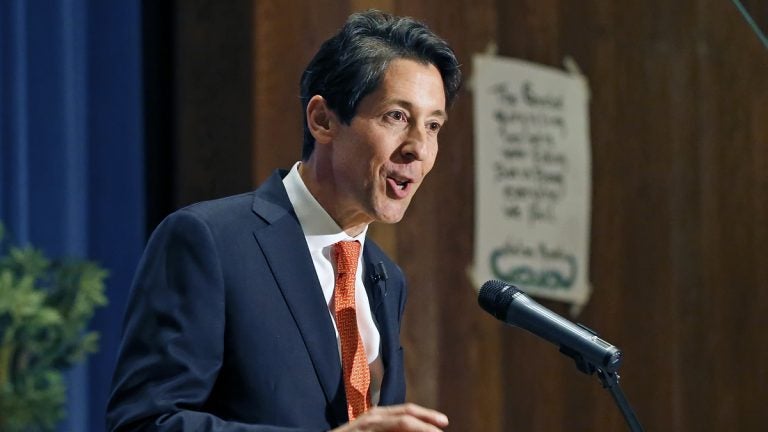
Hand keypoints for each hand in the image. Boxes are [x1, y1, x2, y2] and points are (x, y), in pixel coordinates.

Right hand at [332, 403, 448, 430]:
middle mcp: (373, 417)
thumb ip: (389, 429)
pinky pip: (386, 430)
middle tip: (443, 424)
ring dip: (419, 427)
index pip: (406, 411)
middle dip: (427, 420)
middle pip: (405, 414)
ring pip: (399, 422)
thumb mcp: (373, 431)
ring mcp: (366, 425)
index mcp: (378, 416)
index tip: (443, 422)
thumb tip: (412, 428)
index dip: (426, 415)